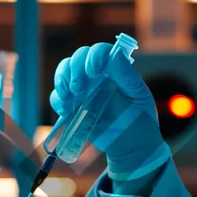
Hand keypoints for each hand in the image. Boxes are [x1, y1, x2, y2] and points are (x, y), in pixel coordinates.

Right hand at [49, 43, 170, 181]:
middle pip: (77, 58)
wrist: (131, 145)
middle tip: (80, 89)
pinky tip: (67, 110)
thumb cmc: (139, 118)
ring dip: (62, 81)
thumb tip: (115, 54)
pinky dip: (58, 100)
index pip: (99, 51)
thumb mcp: (138, 96)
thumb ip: (127, 76)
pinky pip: (57, 97)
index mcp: (113, 69)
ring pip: (63, 72)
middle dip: (74, 70)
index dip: (93, 56)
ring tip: (70, 97)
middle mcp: (96, 75)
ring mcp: (83, 89)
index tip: (94, 70)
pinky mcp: (73, 105)